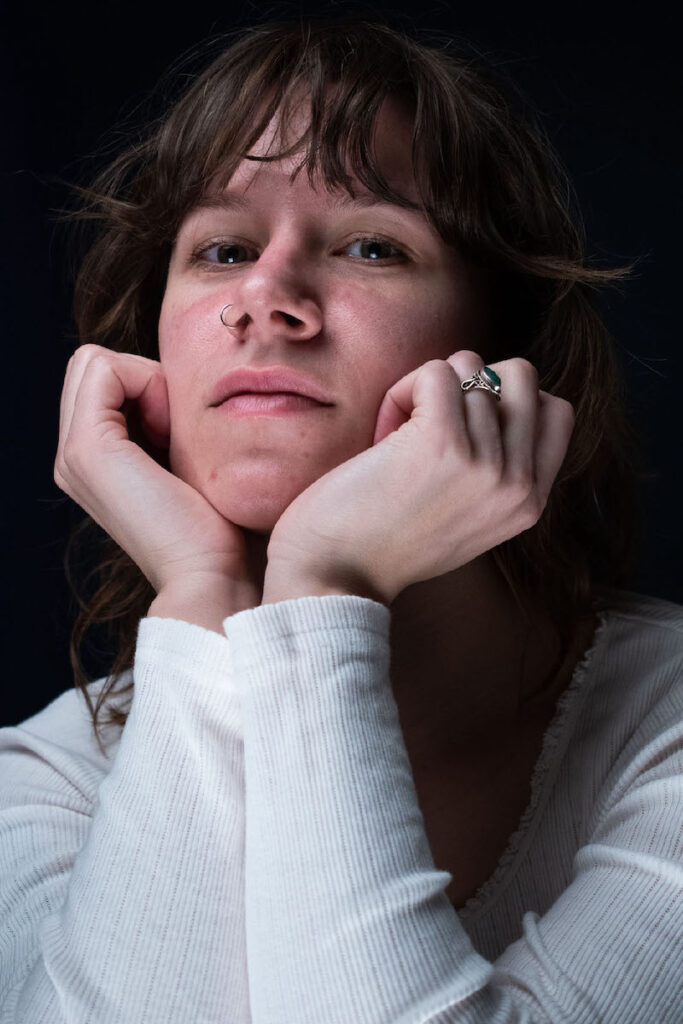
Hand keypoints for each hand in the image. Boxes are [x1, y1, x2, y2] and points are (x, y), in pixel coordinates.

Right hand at [54, 344, 262, 603]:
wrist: (216, 575)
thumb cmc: (223, 527)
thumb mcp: (191, 464)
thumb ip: (171, 428)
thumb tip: (184, 386)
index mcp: (92, 462)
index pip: (104, 378)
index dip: (150, 384)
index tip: (185, 432)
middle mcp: (72, 458)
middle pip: (94, 368)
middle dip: (145, 378)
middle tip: (181, 429)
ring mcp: (74, 455)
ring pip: (96, 363)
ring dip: (148, 381)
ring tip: (177, 433)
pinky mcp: (89, 450)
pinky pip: (104, 368)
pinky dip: (148, 382)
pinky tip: (173, 431)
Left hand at [264, 351, 574, 604]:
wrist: (334, 577)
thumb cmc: (385, 540)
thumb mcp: (467, 517)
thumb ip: (496, 470)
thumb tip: (493, 395)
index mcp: (529, 503)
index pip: (556, 411)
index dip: (506, 399)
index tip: (463, 427)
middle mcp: (517, 485)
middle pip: (521, 376)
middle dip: (470, 382)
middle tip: (431, 421)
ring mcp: (486, 464)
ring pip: (470, 367)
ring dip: (424, 392)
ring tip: (396, 441)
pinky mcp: (443, 443)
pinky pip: (436, 372)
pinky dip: (403, 390)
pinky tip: (383, 433)